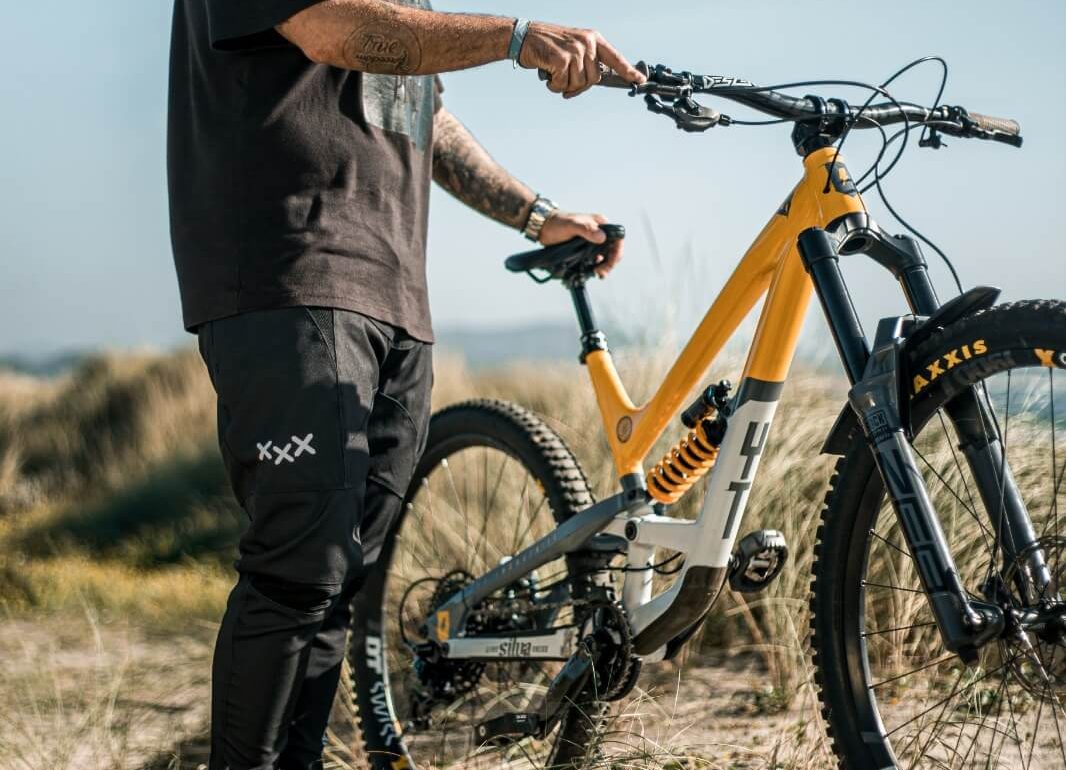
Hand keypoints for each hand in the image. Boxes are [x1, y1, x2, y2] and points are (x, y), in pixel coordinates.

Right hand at [518, 22, 645, 98]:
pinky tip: (547, 75)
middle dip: (579, 86)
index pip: (615, 57)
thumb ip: (587, 61)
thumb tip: (596, 81)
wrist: (524, 36)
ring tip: (554, 75)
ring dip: (564, 86)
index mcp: (593, 39)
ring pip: (578, 84)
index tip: (640, 80)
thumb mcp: (573, 47)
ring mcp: (575, 50)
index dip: (628, 70)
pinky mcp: (561, 59)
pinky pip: (562, 85)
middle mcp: (587, 43)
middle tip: (564, 82)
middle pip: (594, 79)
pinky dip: (553, 86)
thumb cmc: (548, 46)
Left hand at [538, 212, 622, 278]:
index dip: (617, 251)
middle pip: (612, 250)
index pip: (617, 238)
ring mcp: (592, 243)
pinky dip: (594, 268)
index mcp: (600, 224)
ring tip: (598, 274)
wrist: (543, 228)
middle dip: (610, 262)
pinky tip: (591, 272)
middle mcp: (598, 233)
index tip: (611, 262)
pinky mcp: (584, 250)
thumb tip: (601, 237)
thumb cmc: (557, 223)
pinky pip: (594, 260)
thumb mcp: (572, 225)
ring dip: (603, 267)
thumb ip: (586, 229)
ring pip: (604, 257)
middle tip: (601, 272)